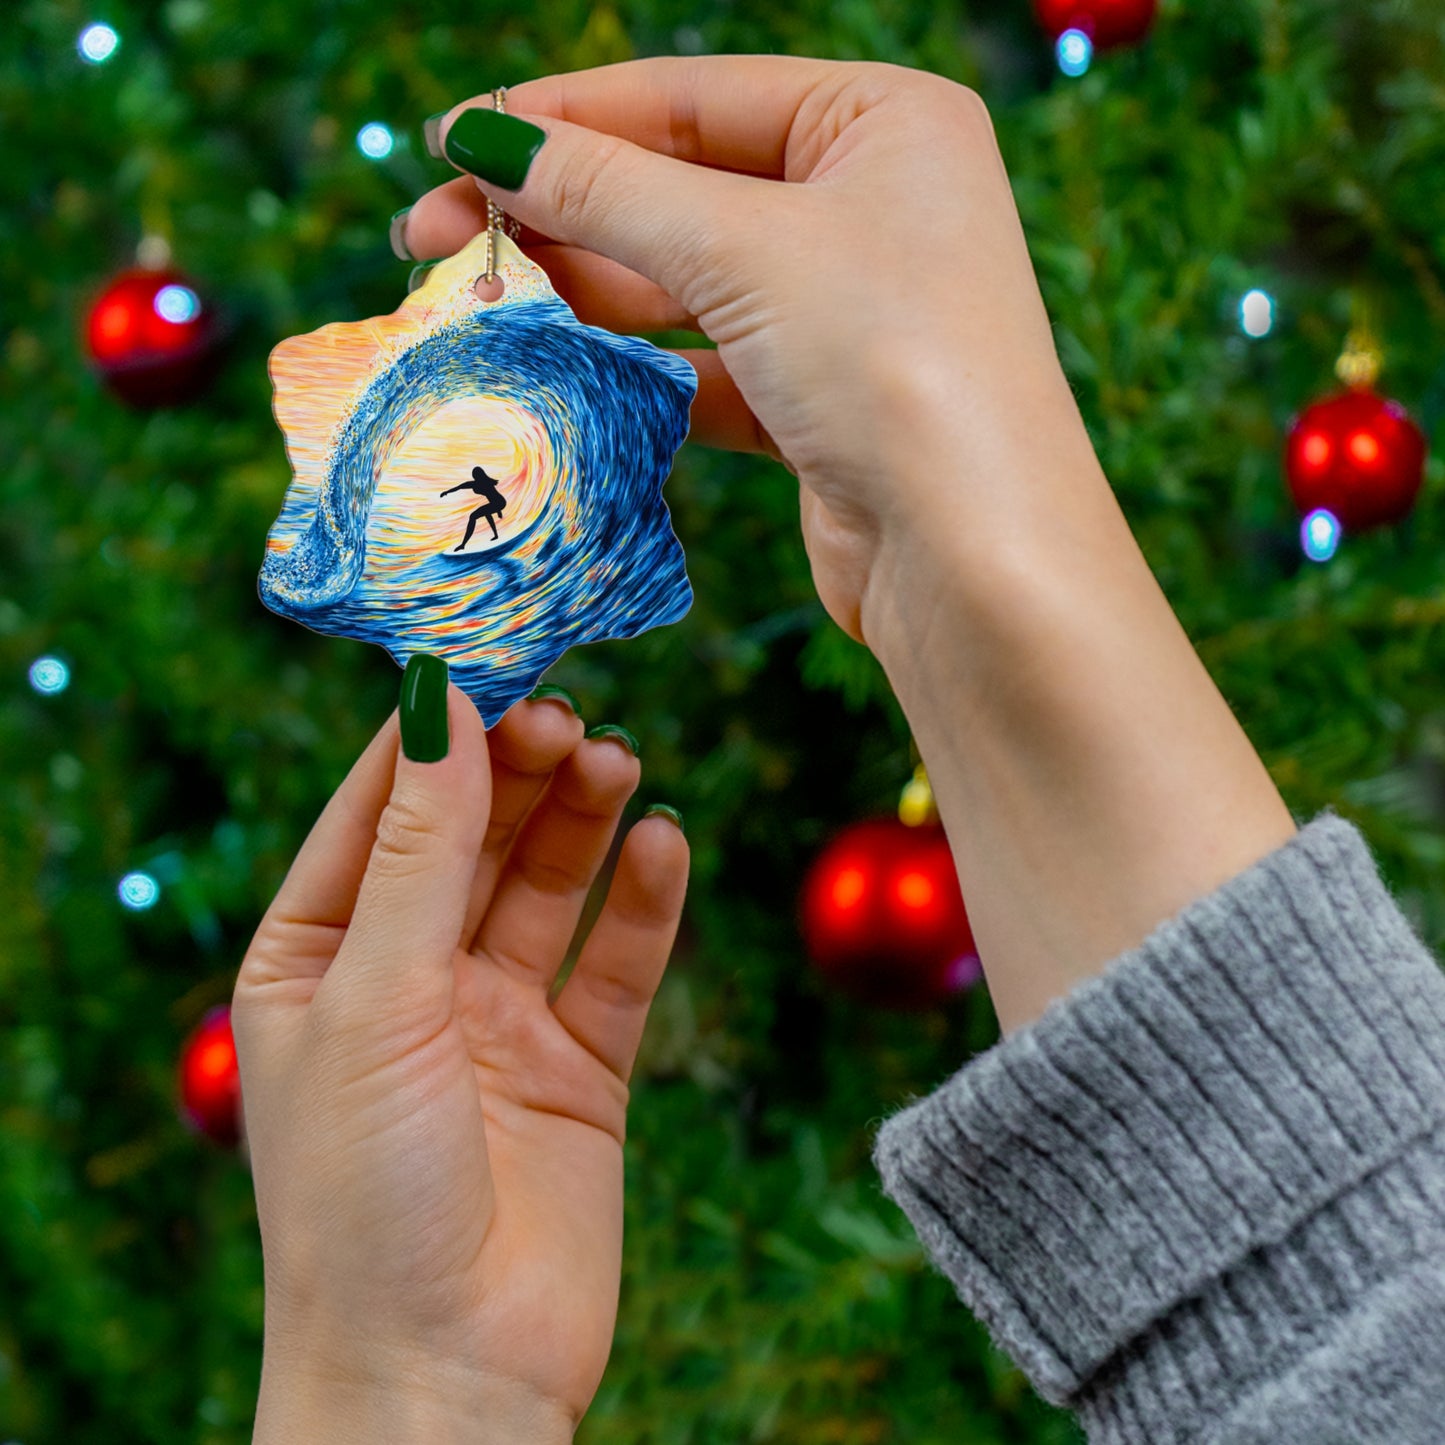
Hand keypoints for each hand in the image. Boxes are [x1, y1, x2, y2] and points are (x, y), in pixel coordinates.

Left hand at [233, 684, 687, 1440]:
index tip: (489, 655)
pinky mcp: (579, 1067)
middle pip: (473, 838)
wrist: (446, 1377)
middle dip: (518, 772)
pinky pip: (617, 962)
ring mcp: (497, 1022)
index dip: (432, 734)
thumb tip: (442, 703)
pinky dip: (644, 902)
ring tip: (619, 761)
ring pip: (548, 887)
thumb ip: (420, 851)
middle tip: (571, 713)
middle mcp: (408, 980)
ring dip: (583, 820)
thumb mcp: (377, 1000)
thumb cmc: (364, 1197)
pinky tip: (665, 844)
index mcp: (318, 959)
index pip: (376, 811)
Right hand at [401, 57, 1093, 643]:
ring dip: (582, 292)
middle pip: (679, 188)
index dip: (562, 117)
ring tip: (476, 303)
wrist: (973, 558)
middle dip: (556, 211)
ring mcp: (846, 308)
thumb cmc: (891, 363)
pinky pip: (706, 364)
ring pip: (685, 281)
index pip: (690, 97)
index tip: (450, 142)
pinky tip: (558, 370)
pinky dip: (635, 369)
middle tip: (429, 238)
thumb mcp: (743, 249)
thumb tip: (484, 140)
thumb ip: (608, 189)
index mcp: (882, 120)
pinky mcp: (820, 402)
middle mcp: (871, 203)